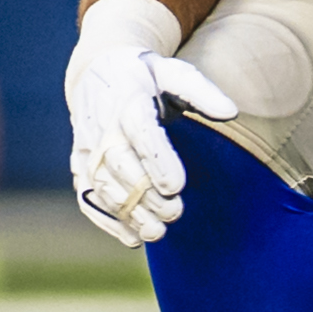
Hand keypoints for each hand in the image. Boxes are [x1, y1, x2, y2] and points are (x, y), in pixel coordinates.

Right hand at [67, 47, 236, 246]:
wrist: (99, 73)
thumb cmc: (148, 77)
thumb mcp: (176, 74)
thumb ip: (202, 92)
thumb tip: (231, 112)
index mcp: (129, 101)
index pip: (140, 133)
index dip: (156, 161)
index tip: (177, 186)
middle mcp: (103, 127)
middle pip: (120, 166)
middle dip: (145, 193)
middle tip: (175, 212)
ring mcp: (88, 148)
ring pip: (103, 186)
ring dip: (127, 212)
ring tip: (157, 232)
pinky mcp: (80, 165)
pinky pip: (88, 196)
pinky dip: (107, 220)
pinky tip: (133, 238)